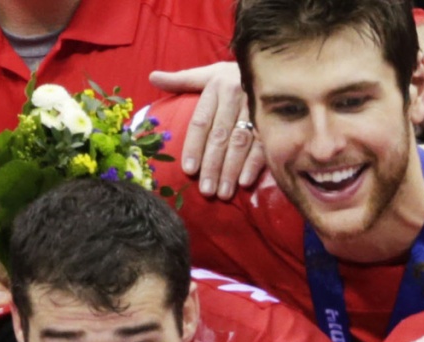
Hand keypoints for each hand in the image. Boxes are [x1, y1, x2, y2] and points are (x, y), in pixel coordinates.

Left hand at [151, 63, 265, 197]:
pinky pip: (262, 143)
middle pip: (220, 136)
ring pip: (240, 143)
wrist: (270, 64)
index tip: (188, 170)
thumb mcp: (207, 74)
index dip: (194, 146)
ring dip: (231, 170)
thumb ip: (181, 80)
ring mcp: (254, 109)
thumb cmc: (231, 76)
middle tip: (206, 191)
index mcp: (216, 87)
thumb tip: (152, 78)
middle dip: (212, 165)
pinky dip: (253, 164)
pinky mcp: (271, 119)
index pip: (201, 121)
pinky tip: (245, 182)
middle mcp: (234, 97)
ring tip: (223, 193)